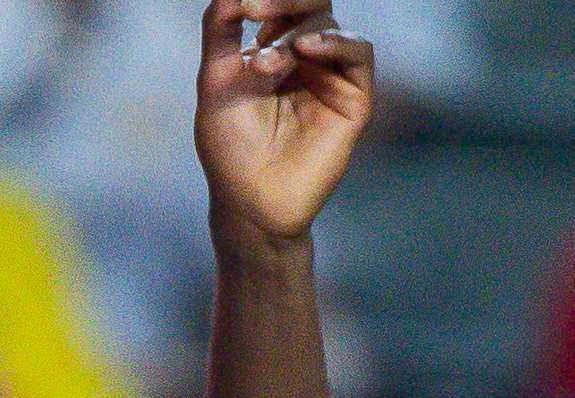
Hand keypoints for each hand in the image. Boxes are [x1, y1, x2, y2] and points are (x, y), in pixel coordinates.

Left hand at [193, 0, 379, 244]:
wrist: (249, 200)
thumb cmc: (230, 146)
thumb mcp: (215, 80)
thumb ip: (220, 30)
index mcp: (274, 51)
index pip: (282, 5)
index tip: (243, 5)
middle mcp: (306, 59)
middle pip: (312, 4)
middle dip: (286, 0)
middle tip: (256, 9)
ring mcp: (331, 77)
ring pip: (329, 24)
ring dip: (295, 33)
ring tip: (267, 67)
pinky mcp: (353, 99)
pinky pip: (359, 52)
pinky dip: (336, 42)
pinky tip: (307, 50)